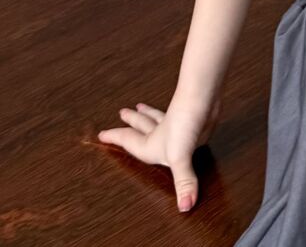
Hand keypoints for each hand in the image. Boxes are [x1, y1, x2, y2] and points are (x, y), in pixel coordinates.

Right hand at [96, 95, 221, 211]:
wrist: (203, 100)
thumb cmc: (184, 124)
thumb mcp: (179, 158)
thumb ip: (182, 182)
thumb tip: (184, 206)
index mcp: (151, 144)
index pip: (127, 139)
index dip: (114, 137)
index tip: (101, 133)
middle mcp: (161, 133)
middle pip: (141, 124)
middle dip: (131, 120)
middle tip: (123, 112)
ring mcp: (176, 125)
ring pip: (158, 117)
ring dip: (149, 113)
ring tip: (142, 106)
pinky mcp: (189, 119)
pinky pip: (175, 117)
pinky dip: (171, 115)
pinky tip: (174, 114)